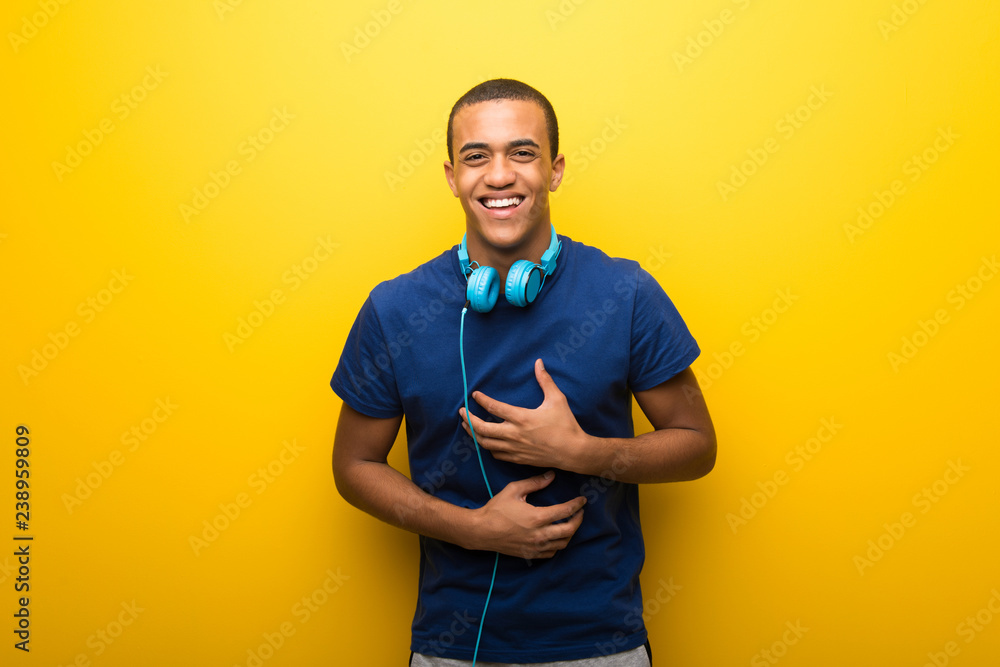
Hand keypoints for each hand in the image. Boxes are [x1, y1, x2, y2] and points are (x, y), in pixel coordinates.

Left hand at [459, 359, 589, 470]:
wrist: (573, 452)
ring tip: (467, 426)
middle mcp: (514, 434)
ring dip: (474, 434)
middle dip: (468, 419)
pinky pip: (496, 455)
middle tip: (462, 412)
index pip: (493, 407)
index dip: (481, 400)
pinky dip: (487, 447)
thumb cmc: (566, 425)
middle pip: (482, 428)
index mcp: (521, 418)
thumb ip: (545, 380)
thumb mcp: (557, 399)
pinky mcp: (518, 459)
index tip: (474, 394)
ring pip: (485, 443)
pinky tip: (486, 441)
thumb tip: (538, 362)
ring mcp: (514, 449)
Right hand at [473, 471, 585, 558]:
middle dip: (578, 520)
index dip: (577, 505)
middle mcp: (539, 534)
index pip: (565, 511)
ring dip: (570, 533)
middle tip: (580, 512)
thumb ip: (535, 483)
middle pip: (569, 530)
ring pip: (562, 543)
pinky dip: (558, 545)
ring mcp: (535, 546)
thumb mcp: (514, 490)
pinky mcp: (530, 554)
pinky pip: (551, 553)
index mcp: (537, 517)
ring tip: (570, 523)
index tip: (583, 500)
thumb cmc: (497, 509)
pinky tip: (556, 536)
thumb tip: (551, 475)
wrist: (482, 531)